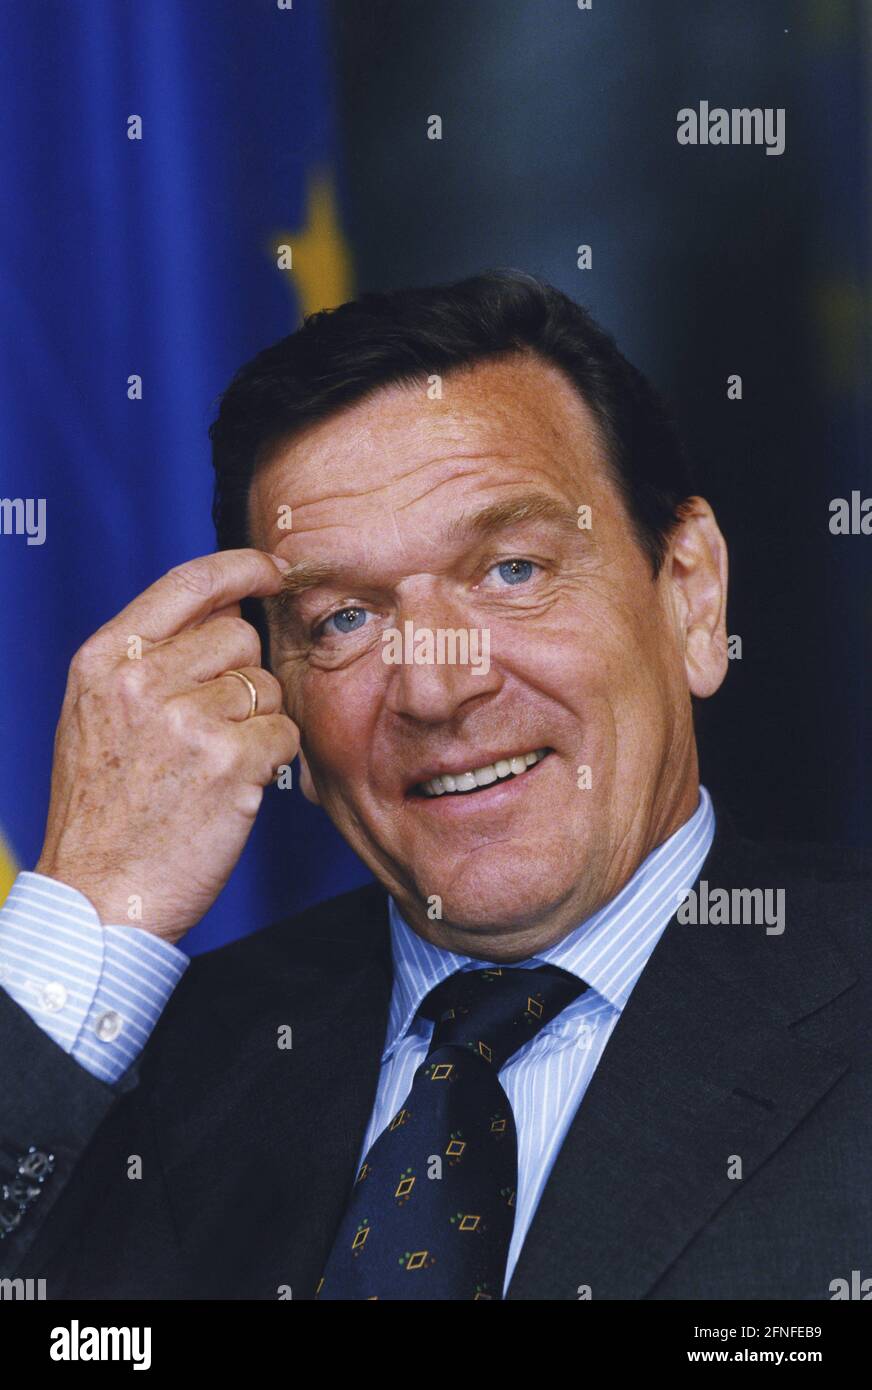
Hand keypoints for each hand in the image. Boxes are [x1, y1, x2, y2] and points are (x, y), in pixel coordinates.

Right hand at [35, 549, 298, 943]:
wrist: (99, 897)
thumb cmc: (105, 811)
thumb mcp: (98, 715)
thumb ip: (149, 661)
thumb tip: (223, 612)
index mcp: (106, 661)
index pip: (188, 583)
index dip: (241, 569)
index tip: (273, 569)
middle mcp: (143, 681)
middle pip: (240, 636)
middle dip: (243, 676)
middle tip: (212, 728)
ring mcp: (187, 720)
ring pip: (266, 687)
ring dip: (257, 723)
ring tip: (212, 766)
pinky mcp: (229, 763)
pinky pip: (284, 733)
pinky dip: (272, 761)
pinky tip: (234, 788)